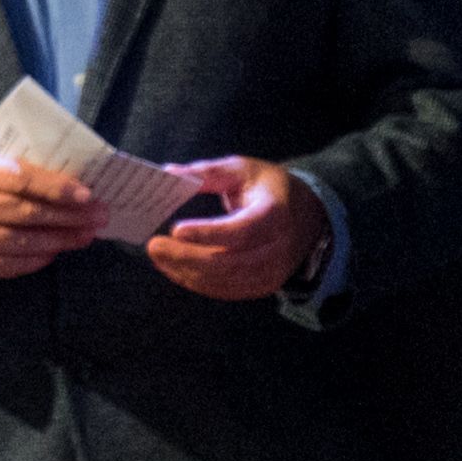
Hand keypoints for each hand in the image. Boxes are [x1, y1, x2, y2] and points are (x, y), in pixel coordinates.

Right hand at [0, 147, 106, 280]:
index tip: (86, 194)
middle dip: (70, 216)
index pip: (21, 179)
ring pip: (25, 241)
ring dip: (61, 240)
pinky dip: (37, 259)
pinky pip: (12, 264)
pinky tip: (55, 252)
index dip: (56, 188)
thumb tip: (56, 176)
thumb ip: (3, 165)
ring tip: (85, 236)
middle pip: (29, 212)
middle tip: (99, 217)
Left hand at [144, 157, 325, 300]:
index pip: (243, 230)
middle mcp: (279, 248)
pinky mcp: (264, 285)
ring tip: (158, 256)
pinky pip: (228, 290)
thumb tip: (167, 174)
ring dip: (187, 272)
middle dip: (188, 257)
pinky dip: (197, 282)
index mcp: (275, 214)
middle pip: (231, 261)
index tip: (176, 229)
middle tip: (154, 246)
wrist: (308, 216)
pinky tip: (174, 269)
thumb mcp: (242, 170)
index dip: (209, 233)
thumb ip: (207, 173)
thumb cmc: (267, 188)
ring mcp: (273, 271)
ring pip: (227, 280)